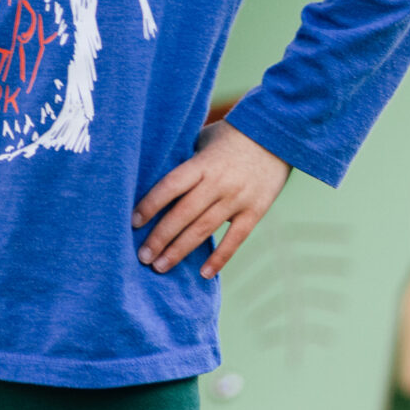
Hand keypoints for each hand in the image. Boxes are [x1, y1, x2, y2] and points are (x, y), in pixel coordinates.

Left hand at [133, 121, 291, 278]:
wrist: (276, 135)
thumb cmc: (231, 136)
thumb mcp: (202, 141)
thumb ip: (184, 162)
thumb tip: (153, 181)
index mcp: (201, 164)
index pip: (170, 186)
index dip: (150, 205)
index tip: (133, 223)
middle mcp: (218, 183)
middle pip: (183, 214)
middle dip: (160, 238)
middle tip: (142, 257)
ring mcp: (238, 199)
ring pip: (204, 230)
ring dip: (180, 251)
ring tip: (160, 267)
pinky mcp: (256, 211)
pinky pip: (235, 239)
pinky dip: (220, 258)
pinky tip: (204, 274)